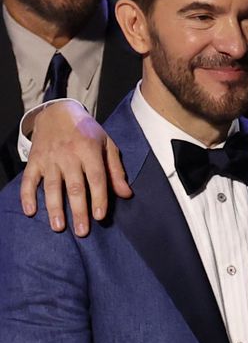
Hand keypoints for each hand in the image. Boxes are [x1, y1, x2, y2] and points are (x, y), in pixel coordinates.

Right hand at [20, 100, 131, 235]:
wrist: (57, 111)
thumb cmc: (87, 131)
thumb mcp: (107, 145)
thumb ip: (116, 170)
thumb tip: (126, 194)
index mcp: (89, 151)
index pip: (96, 178)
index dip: (98, 198)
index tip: (99, 216)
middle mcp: (68, 156)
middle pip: (74, 187)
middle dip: (78, 210)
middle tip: (82, 231)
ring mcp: (49, 158)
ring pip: (51, 186)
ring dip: (54, 208)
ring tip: (59, 227)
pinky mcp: (35, 160)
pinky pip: (28, 179)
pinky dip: (27, 195)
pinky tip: (30, 211)